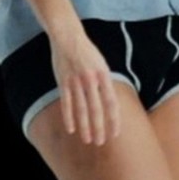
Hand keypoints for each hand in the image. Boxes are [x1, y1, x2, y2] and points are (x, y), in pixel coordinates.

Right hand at [48, 30, 121, 145]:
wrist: (68, 37)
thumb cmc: (87, 52)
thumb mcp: (102, 65)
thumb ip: (105, 83)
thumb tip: (110, 103)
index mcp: (104, 75)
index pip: (111, 102)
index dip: (114, 119)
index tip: (115, 133)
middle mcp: (91, 79)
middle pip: (97, 109)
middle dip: (99, 128)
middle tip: (100, 142)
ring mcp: (76, 81)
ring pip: (81, 109)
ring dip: (85, 127)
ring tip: (87, 140)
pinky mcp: (63, 81)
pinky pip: (66, 103)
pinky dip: (68, 117)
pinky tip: (71, 129)